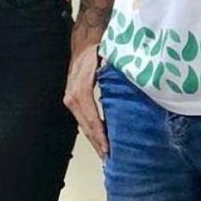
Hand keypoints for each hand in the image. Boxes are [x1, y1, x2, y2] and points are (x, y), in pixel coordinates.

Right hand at [63, 31, 107, 157]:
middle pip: (86, 126)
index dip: (101, 135)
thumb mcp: (108, 58)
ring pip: (83, 125)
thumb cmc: (98, 49)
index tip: (109, 149)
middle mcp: (72, 97)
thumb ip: (115, 73)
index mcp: (82, 90)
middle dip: (98, 144)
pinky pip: (82, 119)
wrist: (83, 40)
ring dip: (94, 140)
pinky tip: (100, 141)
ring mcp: (70, 98)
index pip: (92, 118)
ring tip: (106, 156)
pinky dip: (91, 131)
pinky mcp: (72, 99)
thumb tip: (131, 82)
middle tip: (110, 160)